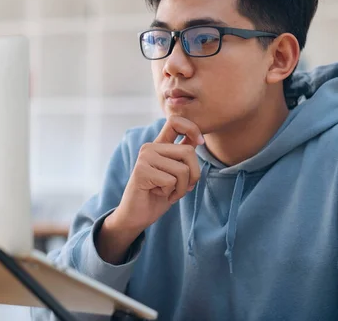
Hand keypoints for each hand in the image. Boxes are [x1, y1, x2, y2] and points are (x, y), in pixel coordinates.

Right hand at [97, 116, 202, 263]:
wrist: (137, 216)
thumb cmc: (158, 195)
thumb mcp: (176, 174)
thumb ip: (184, 158)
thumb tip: (199, 141)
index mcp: (159, 145)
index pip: (175, 122)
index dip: (192, 128)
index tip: (200, 142)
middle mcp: (150, 147)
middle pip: (188, 152)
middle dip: (194, 175)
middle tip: (183, 187)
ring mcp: (144, 158)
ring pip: (182, 170)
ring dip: (181, 188)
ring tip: (168, 192)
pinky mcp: (141, 171)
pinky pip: (171, 181)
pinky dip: (171, 194)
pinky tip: (158, 194)